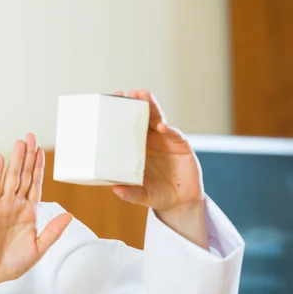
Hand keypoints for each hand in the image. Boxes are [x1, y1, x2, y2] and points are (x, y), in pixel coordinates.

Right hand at [0, 133, 72, 288]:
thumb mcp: (39, 248)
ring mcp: (3, 205)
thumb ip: (53, 231)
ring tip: (20, 141)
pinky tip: (0, 159)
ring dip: (16, 159)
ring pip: (12, 177)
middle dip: (29, 156)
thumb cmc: (11, 263)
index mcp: (29, 213)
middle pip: (24, 175)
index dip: (39, 168)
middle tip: (31, 136)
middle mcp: (16, 206)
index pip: (36, 185)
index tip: (41, 151)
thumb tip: (69, 215)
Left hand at [111, 90, 203, 213]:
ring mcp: (166, 141)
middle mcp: (151, 141)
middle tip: (129, 92)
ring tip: (144, 95)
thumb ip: (130, 193)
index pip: (128, 128)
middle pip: (143, 118)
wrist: (180, 201)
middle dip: (137, 104)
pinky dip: (168, 130)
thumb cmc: (156, 194)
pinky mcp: (181, 146)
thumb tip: (116, 190)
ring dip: (152, 107)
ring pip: (158, 120)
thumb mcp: (141, 195)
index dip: (121, 115)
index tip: (112, 100)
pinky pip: (174, 134)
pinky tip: (161, 126)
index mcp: (137, 149)